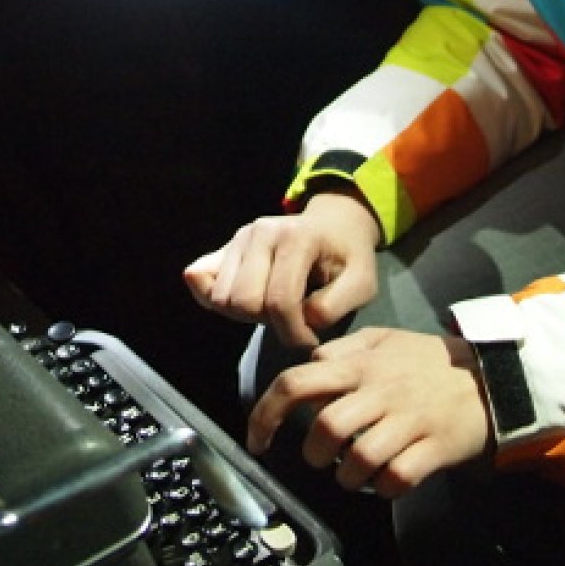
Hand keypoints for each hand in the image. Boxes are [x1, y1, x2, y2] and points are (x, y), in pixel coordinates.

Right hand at [182, 191, 380, 346]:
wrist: (335, 225)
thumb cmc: (349, 257)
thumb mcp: (362, 284)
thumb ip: (333, 307)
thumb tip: (300, 318)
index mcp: (296, 237)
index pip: (280, 302)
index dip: (294, 334)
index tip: (311, 340)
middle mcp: (260, 232)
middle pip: (242, 301)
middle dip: (267, 323)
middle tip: (292, 320)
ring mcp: (239, 237)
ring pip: (221, 298)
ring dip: (246, 315)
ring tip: (274, 309)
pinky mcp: (225, 247)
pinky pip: (202, 282)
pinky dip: (215, 300)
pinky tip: (245, 303)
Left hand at [247, 328, 490, 498]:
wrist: (490, 379)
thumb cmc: (430, 362)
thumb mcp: (386, 340)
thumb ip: (344, 348)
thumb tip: (310, 361)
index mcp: (360, 364)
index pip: (298, 381)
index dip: (266, 413)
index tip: (257, 440)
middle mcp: (380, 390)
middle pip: (326, 427)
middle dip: (315, 454)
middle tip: (323, 457)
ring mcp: (408, 420)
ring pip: (358, 459)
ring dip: (348, 475)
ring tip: (354, 471)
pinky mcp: (433, 448)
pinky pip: (396, 478)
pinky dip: (383, 487)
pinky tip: (387, 478)